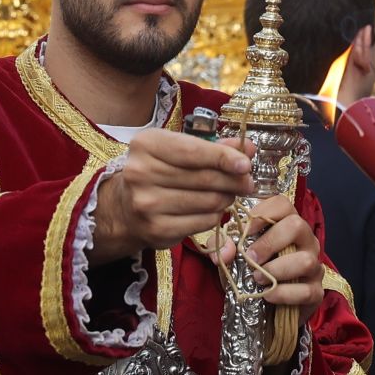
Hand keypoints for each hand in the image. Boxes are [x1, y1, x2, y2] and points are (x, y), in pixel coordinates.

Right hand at [89, 130, 251, 262]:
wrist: (125, 207)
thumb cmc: (159, 171)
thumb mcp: (179, 149)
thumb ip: (214, 146)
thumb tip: (248, 148)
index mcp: (146, 145)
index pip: (193, 151)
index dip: (224, 158)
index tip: (246, 164)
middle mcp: (141, 173)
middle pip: (204, 178)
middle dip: (233, 181)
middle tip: (247, 182)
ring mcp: (146, 204)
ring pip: (207, 201)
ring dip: (226, 198)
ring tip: (229, 194)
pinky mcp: (156, 229)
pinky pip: (202, 222)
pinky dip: (215, 216)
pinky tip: (214, 209)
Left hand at [216, 194, 324, 321]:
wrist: (263, 309)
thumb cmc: (249, 274)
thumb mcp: (232, 256)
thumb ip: (223, 247)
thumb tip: (226, 250)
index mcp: (286, 224)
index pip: (283, 204)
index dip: (264, 212)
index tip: (245, 229)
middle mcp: (305, 241)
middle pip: (298, 225)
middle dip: (270, 242)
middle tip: (250, 258)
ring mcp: (314, 266)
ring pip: (306, 260)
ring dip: (277, 269)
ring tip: (257, 278)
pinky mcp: (316, 292)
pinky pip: (306, 291)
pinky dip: (284, 294)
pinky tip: (268, 295)